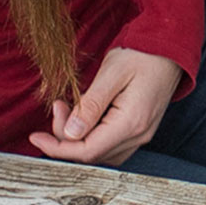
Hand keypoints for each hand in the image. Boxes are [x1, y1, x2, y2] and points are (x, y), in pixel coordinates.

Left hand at [28, 46, 182, 164]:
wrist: (170, 49)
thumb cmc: (142, 55)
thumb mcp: (112, 73)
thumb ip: (91, 105)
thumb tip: (70, 133)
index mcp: (131, 123)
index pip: (87, 151)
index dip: (57, 147)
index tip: (35, 136)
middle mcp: (138, 135)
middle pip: (92, 154)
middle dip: (65, 137)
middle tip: (59, 105)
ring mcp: (141, 135)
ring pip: (100, 153)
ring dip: (78, 138)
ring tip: (69, 108)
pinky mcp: (140, 130)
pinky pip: (110, 145)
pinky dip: (91, 136)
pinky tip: (84, 117)